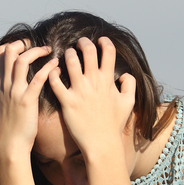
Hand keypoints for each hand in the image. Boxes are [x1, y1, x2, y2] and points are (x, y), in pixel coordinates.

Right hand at [0, 40, 58, 163]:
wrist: (10, 144)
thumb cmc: (11, 126)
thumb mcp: (6, 104)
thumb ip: (10, 90)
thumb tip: (18, 82)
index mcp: (1, 85)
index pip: (0, 55)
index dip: (12, 45)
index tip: (26, 46)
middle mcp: (6, 85)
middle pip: (9, 52)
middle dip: (23, 43)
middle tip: (38, 45)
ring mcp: (15, 92)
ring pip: (22, 61)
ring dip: (37, 51)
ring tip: (49, 50)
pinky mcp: (27, 101)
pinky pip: (37, 79)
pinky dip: (48, 68)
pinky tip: (56, 65)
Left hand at [48, 37, 135, 163]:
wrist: (102, 143)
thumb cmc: (114, 124)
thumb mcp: (129, 102)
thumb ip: (130, 85)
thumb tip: (123, 75)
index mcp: (108, 80)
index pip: (108, 51)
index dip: (104, 42)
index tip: (100, 40)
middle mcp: (94, 82)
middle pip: (88, 51)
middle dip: (83, 42)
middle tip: (79, 42)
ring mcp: (80, 91)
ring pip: (71, 61)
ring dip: (68, 54)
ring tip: (67, 55)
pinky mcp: (67, 102)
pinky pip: (56, 82)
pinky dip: (53, 73)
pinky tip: (53, 72)